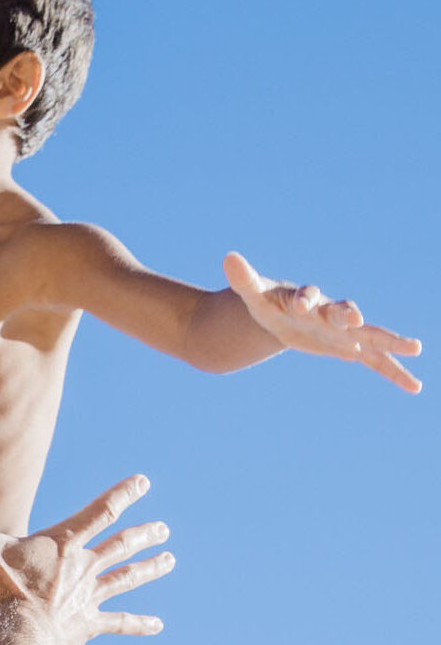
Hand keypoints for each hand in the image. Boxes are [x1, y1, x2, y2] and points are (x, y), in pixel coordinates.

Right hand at [0, 467, 172, 644]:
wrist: (21, 638)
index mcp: (61, 544)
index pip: (99, 511)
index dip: (122, 495)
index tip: (145, 482)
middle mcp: (83, 567)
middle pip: (119, 545)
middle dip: (141, 534)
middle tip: (163, 528)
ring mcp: (88, 597)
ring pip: (125, 578)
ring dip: (148, 568)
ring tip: (170, 560)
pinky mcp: (87, 625)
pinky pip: (118, 622)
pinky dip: (138, 623)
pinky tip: (158, 625)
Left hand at [223, 251, 421, 393]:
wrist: (285, 314)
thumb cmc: (269, 302)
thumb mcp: (254, 294)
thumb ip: (244, 279)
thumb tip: (228, 257)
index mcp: (305, 299)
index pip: (306, 296)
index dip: (304, 299)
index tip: (301, 303)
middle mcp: (329, 312)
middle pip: (342, 311)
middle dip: (348, 314)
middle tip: (355, 317)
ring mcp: (343, 330)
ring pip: (370, 334)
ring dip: (390, 341)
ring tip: (415, 347)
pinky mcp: (350, 347)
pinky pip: (375, 361)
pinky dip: (393, 372)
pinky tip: (414, 387)